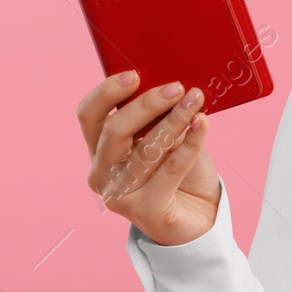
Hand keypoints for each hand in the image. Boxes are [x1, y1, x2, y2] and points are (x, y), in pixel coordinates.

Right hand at [76, 70, 220, 245]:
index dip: (107, 92)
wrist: (199, 216)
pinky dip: (190, 143)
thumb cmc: (177, 172)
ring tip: (196, 100)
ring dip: (175, 120)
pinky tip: (203, 124)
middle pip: (115, 130)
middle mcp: (102, 173)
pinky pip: (171, 169)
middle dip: (147, 104)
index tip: (134, 74)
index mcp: (99, 150)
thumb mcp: (162, 138)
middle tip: (177, 87)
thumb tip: (167, 82)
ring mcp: (121, 195)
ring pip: (146, 149)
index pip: (89, 115)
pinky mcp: (147, 211)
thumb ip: (155, 117)